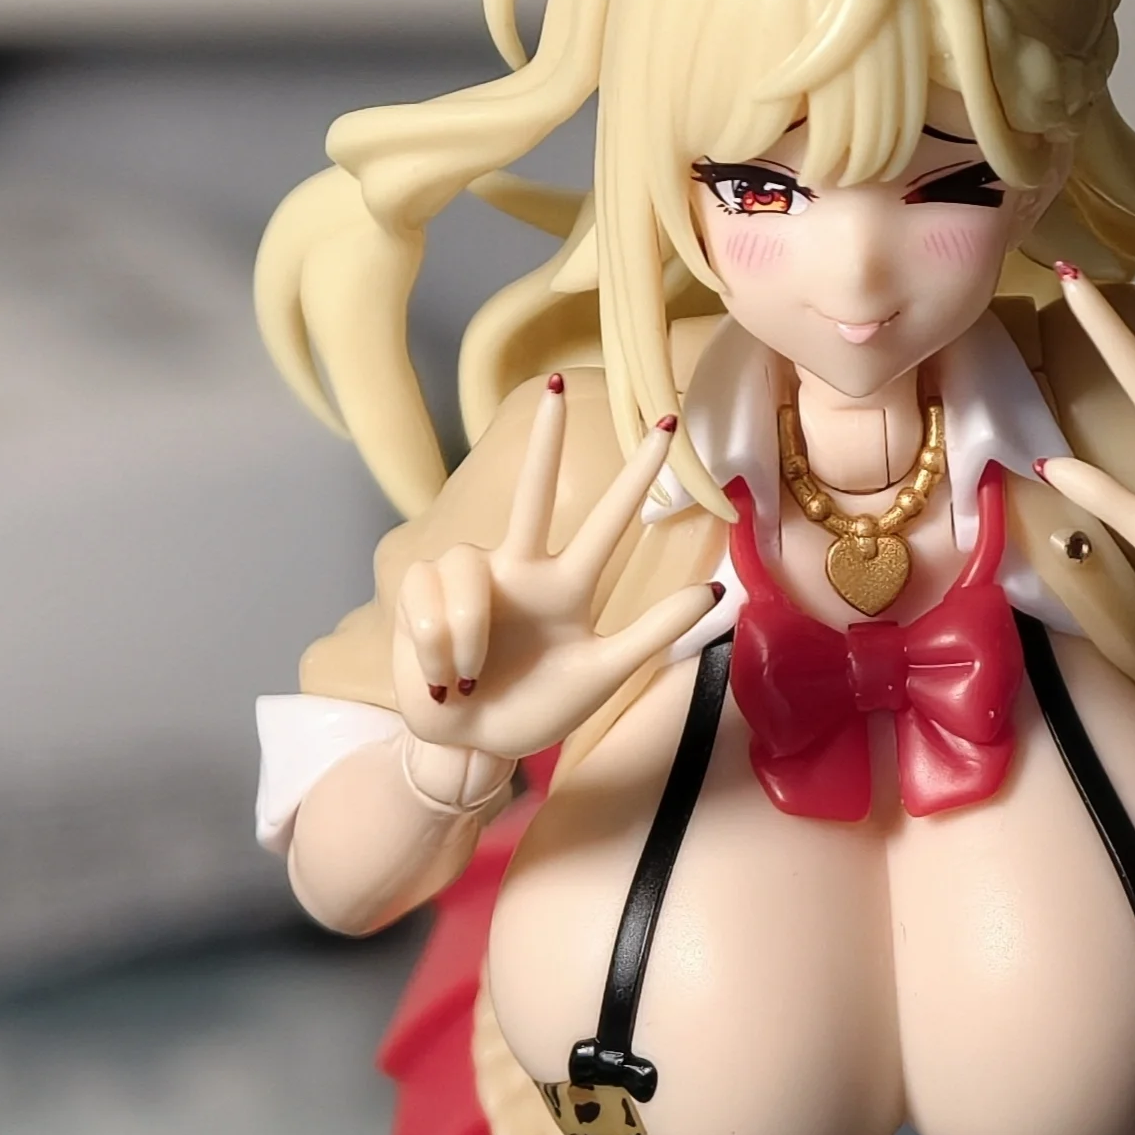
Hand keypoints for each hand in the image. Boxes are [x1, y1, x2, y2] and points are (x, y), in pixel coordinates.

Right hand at [391, 382, 718, 758]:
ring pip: (466, 568)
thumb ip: (651, 634)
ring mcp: (470, 580)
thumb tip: (714, 590)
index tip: (666, 432)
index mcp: (566, 588)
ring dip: (466, 632)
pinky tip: (443, 676)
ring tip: (470, 677)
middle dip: (544, 443)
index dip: (633, 480)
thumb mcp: (602, 675)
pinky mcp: (420, 594)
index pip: (605, 524)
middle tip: (556, 386)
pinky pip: (429, 600)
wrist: (476, 748)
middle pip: (532, 493)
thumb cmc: (539, 710)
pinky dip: (438, 644)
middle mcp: (520, 569)